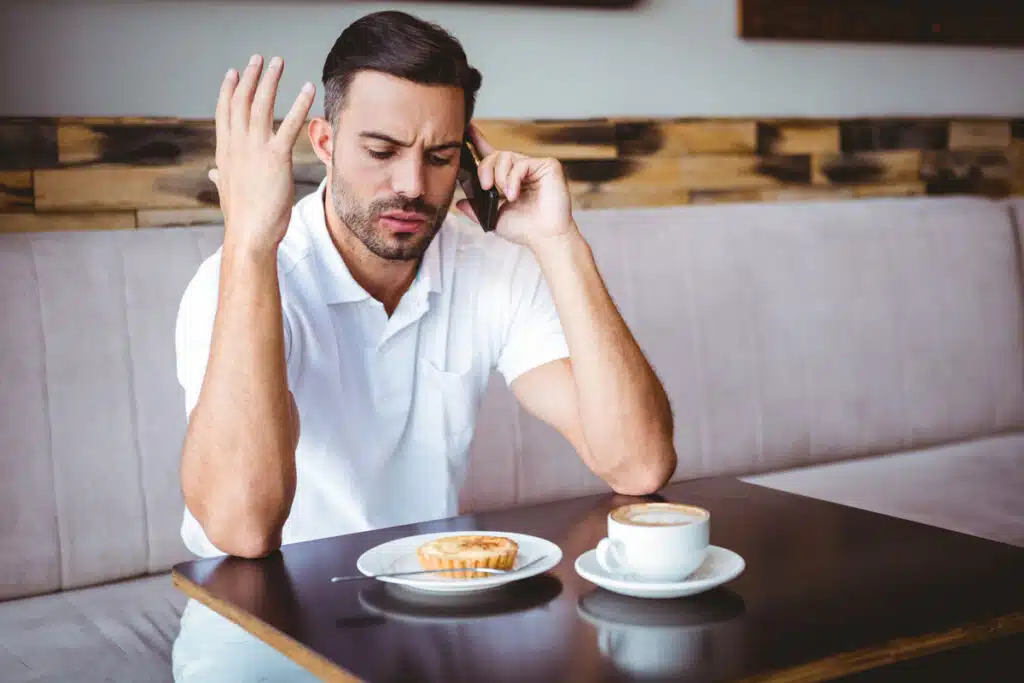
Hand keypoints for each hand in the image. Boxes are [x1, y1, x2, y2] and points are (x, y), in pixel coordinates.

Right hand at [208, 54, 314, 253]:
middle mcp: (236, 146)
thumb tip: (213, 174)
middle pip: (241, 101)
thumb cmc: (242, 219)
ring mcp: (254, 150)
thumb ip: (221, 178)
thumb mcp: (228, 193)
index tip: (233, 73)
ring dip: (271, 81)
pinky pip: (289, 124)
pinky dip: (299, 104)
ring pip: (261, 105)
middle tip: (259, 59)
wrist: (249, 235)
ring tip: (279, 62)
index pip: (224, 113)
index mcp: (225, 153)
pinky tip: (307, 89)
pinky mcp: (275, 158)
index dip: (229, 91)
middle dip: (250, 77)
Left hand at [456, 123, 576, 250]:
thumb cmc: (525, 229)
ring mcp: (534, 166)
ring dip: (500, 176)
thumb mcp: (493, 219)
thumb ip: (476, 209)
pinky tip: (514, 194)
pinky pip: (521, 163)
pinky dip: (513, 179)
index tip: (467, 130)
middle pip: (495, 154)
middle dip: (485, 169)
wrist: (546, 238)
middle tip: (485, 187)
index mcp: (508, 179)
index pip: (491, 155)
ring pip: (506, 156)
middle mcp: (521, 169)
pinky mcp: (548, 165)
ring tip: (505, 195)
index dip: (478, 141)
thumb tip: (459, 203)